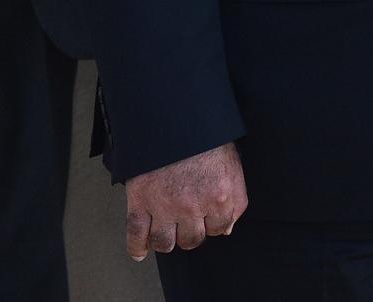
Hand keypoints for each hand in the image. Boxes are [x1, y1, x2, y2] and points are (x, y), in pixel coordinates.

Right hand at [123, 142, 246, 260]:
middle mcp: (193, 207)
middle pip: (192, 240)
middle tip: (187, 223)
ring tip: (167, 234)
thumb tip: (227, 229)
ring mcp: (164, 207)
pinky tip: (141, 252)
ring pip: (165, 243)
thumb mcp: (233, 168)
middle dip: (192, 234)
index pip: (220, 229)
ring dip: (167, 241)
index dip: (214, 224)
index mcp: (219, 197)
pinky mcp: (140, 202)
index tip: (208, 219)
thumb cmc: (207, 141)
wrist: (178, 122)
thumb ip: (236, 201)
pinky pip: (136, 234)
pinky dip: (137, 247)